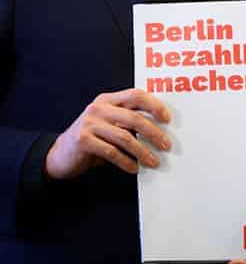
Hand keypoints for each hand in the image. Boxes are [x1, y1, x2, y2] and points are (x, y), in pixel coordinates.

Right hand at [45, 88, 170, 178]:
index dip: (154, 105)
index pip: (136, 95)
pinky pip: (111, 152)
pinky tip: (135, 168)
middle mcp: (98, 108)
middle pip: (133, 117)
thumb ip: (128, 120)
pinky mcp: (83, 141)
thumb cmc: (93, 138)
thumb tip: (161, 128)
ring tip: (153, 161)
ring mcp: (89, 124)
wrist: (59, 155)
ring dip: (142, 151)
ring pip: (124, 137)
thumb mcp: (109, 123)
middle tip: (166, 145)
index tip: (167, 119)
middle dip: (153, 132)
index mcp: (108, 99)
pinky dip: (126, 161)